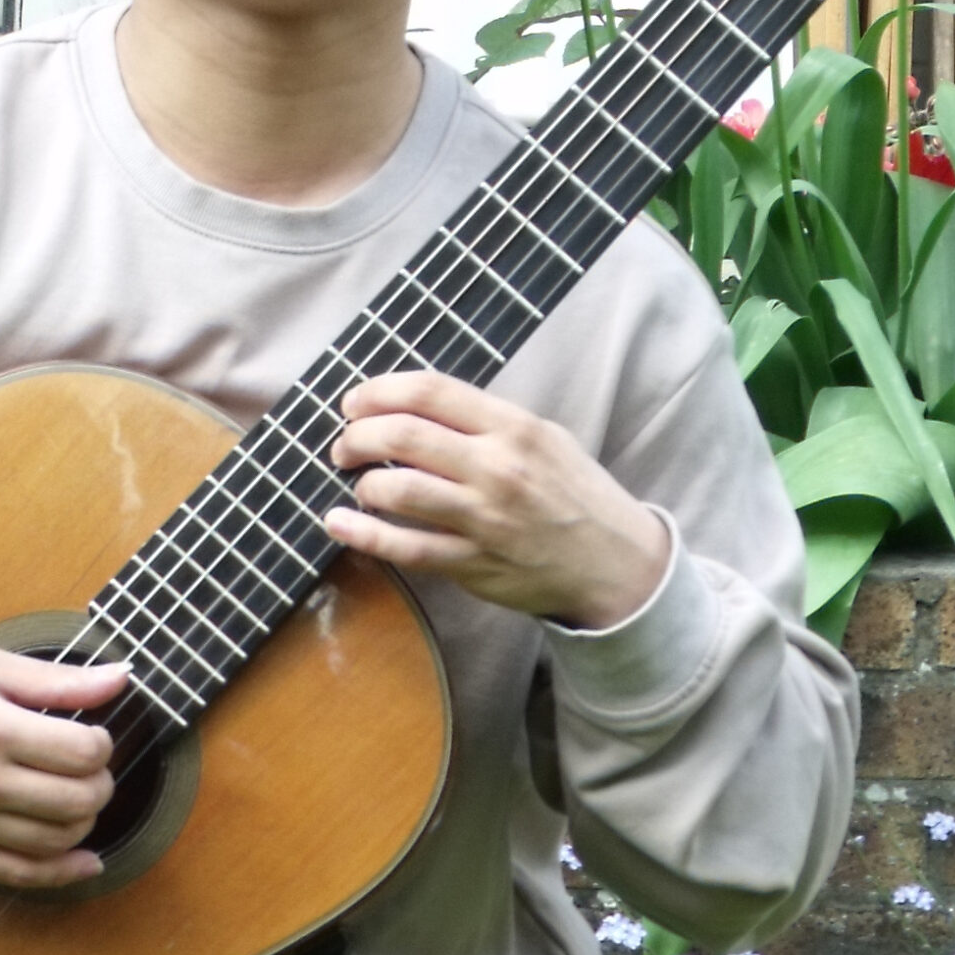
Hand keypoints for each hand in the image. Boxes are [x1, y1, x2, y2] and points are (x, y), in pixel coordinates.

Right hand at [0, 647, 127, 887]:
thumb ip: (59, 680)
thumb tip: (121, 679)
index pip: (81, 752)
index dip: (101, 745)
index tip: (91, 737)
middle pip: (77, 800)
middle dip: (100, 784)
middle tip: (89, 770)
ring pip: (56, 839)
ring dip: (84, 822)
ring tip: (77, 800)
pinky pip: (21, 874)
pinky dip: (64, 873)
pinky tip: (88, 862)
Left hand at [326, 371, 669, 627]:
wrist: (614, 562)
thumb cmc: (574, 495)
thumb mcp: (544, 439)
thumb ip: (486, 421)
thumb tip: (416, 406)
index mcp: (513, 428)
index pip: (430, 391)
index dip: (378, 391)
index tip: (355, 401)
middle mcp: (497, 468)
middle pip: (403, 435)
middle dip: (357, 436)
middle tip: (345, 445)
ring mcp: (484, 518)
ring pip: (399, 490)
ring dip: (363, 482)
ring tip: (361, 483)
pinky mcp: (473, 563)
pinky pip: (406, 548)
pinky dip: (364, 534)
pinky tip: (340, 522)